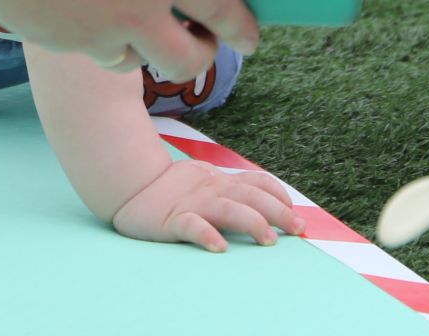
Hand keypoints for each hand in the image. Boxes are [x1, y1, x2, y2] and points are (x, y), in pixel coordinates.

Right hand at [0, 0, 255, 82]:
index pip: (222, 8)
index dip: (242, 25)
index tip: (251, 37)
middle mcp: (135, 12)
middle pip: (185, 59)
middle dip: (202, 54)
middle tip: (200, 40)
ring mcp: (93, 32)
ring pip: (135, 60)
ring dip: (149, 48)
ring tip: (143, 19)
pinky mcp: (57, 39)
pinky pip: (92, 51)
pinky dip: (104, 40)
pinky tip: (93, 10)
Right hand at [111, 159, 303, 250]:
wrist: (131, 184)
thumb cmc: (172, 187)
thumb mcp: (205, 180)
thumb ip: (229, 188)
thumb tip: (262, 200)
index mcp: (221, 181)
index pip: (258, 182)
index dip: (280, 196)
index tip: (295, 212)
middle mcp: (212, 189)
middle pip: (252, 196)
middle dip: (278, 211)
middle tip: (297, 228)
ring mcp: (193, 203)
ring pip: (228, 209)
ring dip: (252, 222)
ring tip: (268, 240)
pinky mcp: (172, 220)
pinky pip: (192, 227)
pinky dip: (207, 235)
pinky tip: (219, 247)